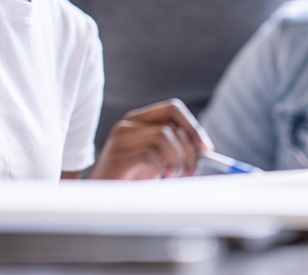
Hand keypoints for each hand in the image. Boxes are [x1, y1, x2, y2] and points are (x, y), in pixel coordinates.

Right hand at [90, 98, 213, 180]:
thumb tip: (204, 150)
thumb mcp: (157, 161)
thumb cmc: (131, 181)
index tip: (206, 149)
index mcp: (139, 121)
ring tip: (172, 178)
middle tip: (192, 172)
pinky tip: (157, 179)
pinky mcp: (117, 155)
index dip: (193, 126)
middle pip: (172, 123)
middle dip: (190, 150)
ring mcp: (121, 138)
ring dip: (178, 161)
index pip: (172, 108)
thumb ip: (175, 150)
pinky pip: (152, 154)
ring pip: (165, 136)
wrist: (101, 199)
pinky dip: (162, 169)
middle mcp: (128, 124)